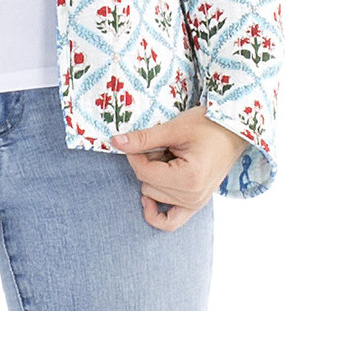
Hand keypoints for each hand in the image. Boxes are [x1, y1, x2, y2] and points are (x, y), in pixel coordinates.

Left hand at [112, 107, 244, 232]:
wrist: (233, 132)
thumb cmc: (207, 125)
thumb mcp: (174, 128)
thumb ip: (143, 138)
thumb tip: (115, 142)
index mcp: (189, 178)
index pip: (145, 172)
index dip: (134, 154)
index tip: (136, 140)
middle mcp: (193, 197)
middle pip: (147, 185)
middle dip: (148, 164)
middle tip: (164, 146)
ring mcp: (195, 204)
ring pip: (154, 196)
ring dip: (155, 178)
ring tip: (171, 157)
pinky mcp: (195, 205)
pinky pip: (170, 221)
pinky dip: (156, 212)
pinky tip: (148, 200)